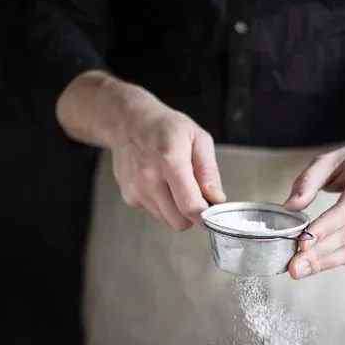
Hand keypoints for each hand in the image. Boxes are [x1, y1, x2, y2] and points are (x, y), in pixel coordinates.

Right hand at [56, 72, 224, 229]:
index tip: (212, 211)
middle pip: (179, 222)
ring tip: (175, 184)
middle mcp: (149, 177)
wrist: (128, 122)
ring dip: (177, 210)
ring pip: (168, 221)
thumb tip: (216, 199)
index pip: (190, 206)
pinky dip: (163, 205)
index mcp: (170, 160)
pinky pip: (155, 214)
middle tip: (195, 195)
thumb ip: (209, 172)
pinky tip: (160, 184)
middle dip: (192, 214)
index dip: (206, 215)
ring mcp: (137, 189)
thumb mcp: (198, 138)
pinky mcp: (129, 197)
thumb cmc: (165, 127)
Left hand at [285, 140, 344, 278]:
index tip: (302, 242)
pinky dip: (332, 262)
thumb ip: (308, 181)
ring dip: (324, 263)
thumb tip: (289, 207)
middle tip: (294, 267)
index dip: (325, 228)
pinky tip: (312, 267)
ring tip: (299, 271)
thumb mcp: (328, 159)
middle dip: (320, 253)